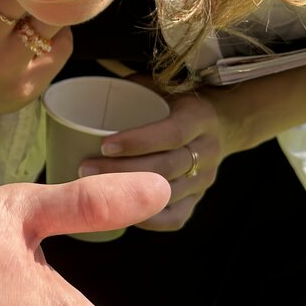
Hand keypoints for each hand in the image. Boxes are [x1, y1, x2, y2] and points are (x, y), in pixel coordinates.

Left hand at [81, 87, 232, 230]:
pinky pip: (174, 218)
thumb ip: (131, 89)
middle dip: (122, 171)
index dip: (139, 141)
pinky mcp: (197, 200)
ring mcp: (204, 179)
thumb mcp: (162, 86)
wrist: (221, 125)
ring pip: (166, 193)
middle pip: (165, 167)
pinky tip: (119, 211)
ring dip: (127, 194)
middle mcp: (207, 151)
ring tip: (91, 188)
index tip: (104, 144)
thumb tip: (87, 93)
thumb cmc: (175, 102)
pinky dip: (145, 218)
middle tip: (84, 168)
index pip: (172, 133)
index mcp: (200, 118)